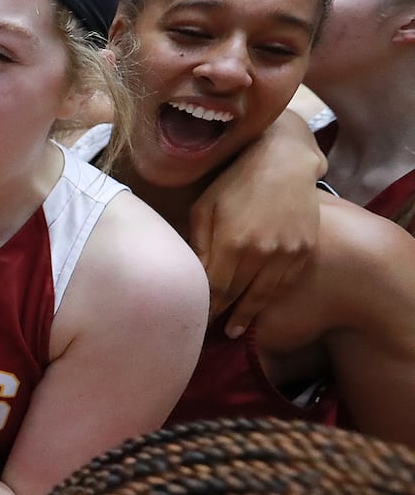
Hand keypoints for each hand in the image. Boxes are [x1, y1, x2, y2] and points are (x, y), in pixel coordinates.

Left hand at [189, 109, 321, 336]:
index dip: (205, 308)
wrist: (283, 162)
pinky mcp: (304, 250)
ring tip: (234, 331)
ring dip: (247, 315)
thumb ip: (197, 244)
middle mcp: (261, 253)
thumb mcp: (204, 207)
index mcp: (232, 242)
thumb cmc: (234, 182)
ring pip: (264, 295)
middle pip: (237, 295)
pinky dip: (271, 298)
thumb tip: (190, 276)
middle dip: (221, 313)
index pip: (215, 289)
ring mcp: (287, 253)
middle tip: (207, 332)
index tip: (194, 320)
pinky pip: (285, 283)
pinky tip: (259, 307)